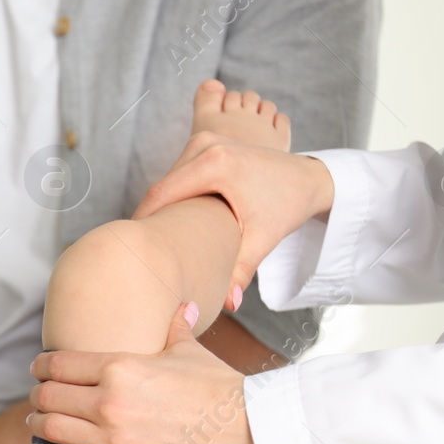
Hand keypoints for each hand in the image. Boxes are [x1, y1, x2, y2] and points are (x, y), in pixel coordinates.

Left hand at [27, 304, 261, 443]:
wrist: (250, 430)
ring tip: (39, 424)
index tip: (39, 371)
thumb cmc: (221, 388)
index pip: (59, 364)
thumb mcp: (191, 352)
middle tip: (37, 399)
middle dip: (37, 397)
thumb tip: (183, 306)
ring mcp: (113, 439)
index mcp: (120, 367)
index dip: (41, 367)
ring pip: (52, 430)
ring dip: (39, 426)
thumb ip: (176, 327)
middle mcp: (109, 402)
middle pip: (48, 397)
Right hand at [136, 134, 334, 309]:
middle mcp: (206, 144)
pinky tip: (179, 221)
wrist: (308, 178)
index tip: (136, 247)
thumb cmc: (286, 207)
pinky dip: (176, 195)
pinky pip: (180, 172)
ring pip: (168, 179)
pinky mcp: (208, 142)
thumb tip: (229, 304)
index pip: (160, 195)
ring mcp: (206, 139)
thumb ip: (240, 270)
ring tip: (161, 238)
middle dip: (152, 217)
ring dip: (163, 207)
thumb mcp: (262, 239)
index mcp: (215, 163)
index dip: (144, 221)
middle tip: (147, 249)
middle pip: (161, 187)